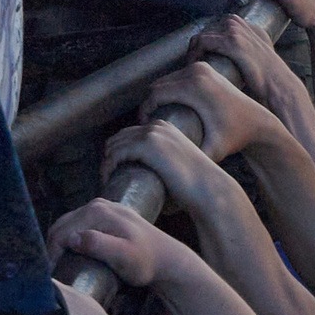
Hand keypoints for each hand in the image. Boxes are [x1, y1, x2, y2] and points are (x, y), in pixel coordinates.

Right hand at [48, 196, 195, 293]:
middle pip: (61, 226)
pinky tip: (71, 254)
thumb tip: (72, 238)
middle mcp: (97, 204)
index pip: (60, 232)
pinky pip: (78, 225)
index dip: (51, 254)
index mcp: (97, 212)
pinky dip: (70, 239)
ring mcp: (101, 207)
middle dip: (52, 248)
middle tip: (51, 273)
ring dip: (59, 244)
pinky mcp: (105, 215)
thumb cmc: (146, 262)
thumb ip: (98, 245)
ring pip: (68, 225)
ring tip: (58, 266)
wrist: (167, 259)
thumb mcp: (123, 257)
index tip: (50, 276)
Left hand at [103, 119, 227, 213]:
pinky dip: (108, 166)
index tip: (116, 168)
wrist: (208, 188)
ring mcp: (152, 133)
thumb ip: (163, 164)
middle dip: (111, 155)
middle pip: (120, 136)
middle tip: (109, 175)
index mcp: (166, 128)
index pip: (131, 133)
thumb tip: (149, 178)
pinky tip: (108, 177)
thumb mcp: (177, 165)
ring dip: (107, 162)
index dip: (120, 150)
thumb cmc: (195, 185)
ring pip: (115, 145)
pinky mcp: (147, 145)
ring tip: (107, 179)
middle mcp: (158, 126)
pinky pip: (116, 153)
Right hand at [140, 57, 280, 162]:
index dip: (145, 110)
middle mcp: (196, 72)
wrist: (257, 122)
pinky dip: (170, 90)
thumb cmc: (234, 138)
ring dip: (159, 97)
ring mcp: (201, 67)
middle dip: (150, 103)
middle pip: (158, 85)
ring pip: (166, 80)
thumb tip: (170, 168)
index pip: (155, 95)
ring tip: (159, 117)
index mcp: (194, 87)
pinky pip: (177, 77)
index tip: (145, 126)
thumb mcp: (213, 151)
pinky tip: (173, 108)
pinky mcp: (204, 68)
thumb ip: (192, 158)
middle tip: (149, 124)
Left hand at [192, 12, 313, 134]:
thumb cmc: (267, 82)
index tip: (200, 60)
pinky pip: (203, 42)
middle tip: (193, 65)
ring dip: (192, 52)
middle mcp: (243, 25)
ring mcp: (238, 32)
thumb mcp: (256, 62)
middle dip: (197, 47)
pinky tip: (195, 67)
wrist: (281, 88)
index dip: (206, 44)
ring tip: (191, 68)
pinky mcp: (234, 42)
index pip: (217, 28)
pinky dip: (194, 54)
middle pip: (206, 30)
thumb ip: (243, 55)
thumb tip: (227, 60)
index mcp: (249, 27)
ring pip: (201, 35)